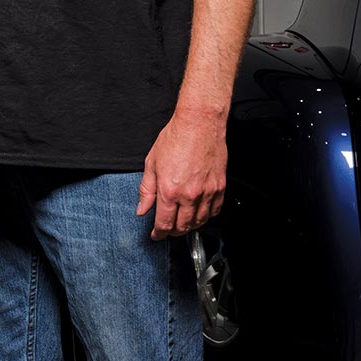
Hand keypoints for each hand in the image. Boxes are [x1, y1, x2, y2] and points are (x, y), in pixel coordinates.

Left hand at [136, 106, 226, 238]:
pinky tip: (199, 213)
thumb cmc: (175, 138)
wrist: (199, 124)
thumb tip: (142, 209)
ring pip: (199, 221)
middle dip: (173, 232)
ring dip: (190, 226)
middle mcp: (189, 195)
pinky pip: (215, 211)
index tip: (156, 235)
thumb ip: (146, 190)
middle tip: (167, 230)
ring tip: (182, 223)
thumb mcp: (151, 163)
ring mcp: (206, 192)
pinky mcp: (219, 187)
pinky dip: (206, 216)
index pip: (164, 223)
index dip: (158, 233)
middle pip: (182, 227)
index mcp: (169, 190)